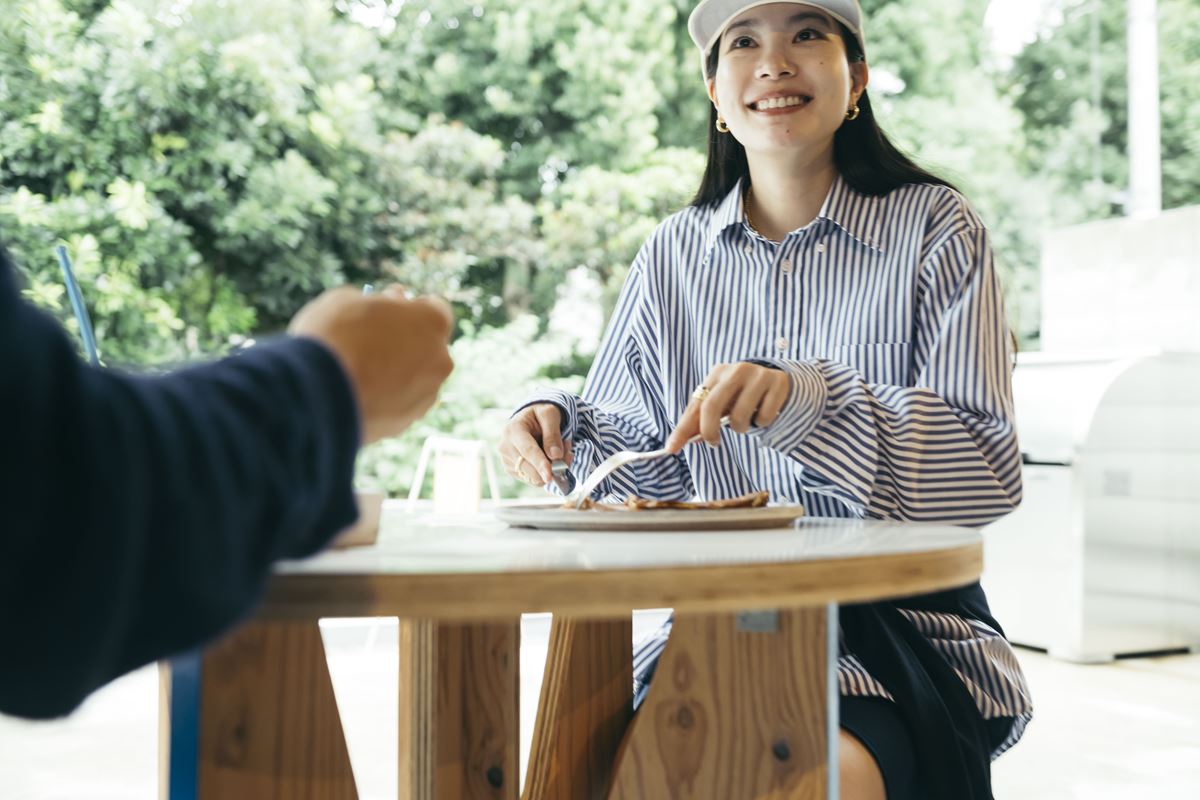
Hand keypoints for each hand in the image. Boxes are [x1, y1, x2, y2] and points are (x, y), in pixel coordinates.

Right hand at [289, 286, 453, 444]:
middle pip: (426, 346)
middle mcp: (439, 360)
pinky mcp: (405, 424)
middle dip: (405, 342)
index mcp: (433, 322)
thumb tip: (387, 304)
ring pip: (414, 380)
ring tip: (356, 371)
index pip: (434, 309)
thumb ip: (377, 302)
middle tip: (371, 339)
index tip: (389, 307)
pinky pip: (396, 405)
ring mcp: (425, 396)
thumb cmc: (332, 337)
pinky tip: (354, 394)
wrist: (314, 393)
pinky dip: (382, 399)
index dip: (409, 307)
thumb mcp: (348, 300)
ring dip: (394, 373)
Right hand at [498, 403, 571, 486]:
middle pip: (529, 468)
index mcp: (513, 430)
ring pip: (532, 477)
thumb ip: (553, 434)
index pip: (528, 451)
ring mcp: (507, 460)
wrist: (530, 419)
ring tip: (559, 452)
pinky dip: (545, 473)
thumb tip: (555, 456)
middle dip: (552, 467)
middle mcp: (505, 446)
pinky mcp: (512, 470)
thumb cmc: (540, 415)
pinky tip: (549, 460)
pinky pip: (533, 480)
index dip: (540, 464)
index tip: (549, 475)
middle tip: (568, 453)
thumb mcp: (550, 414)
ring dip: (551, 470)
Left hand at [665, 362, 788, 451]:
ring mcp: (758, 375)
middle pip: (712, 406)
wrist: (779, 380)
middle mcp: (736, 370)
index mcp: (717, 373)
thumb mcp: (723, 403)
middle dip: (709, 431)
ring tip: (745, 422)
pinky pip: (764, 417)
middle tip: (713, 443)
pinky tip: (763, 414)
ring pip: (739, 416)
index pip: (695, 405)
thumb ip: (702, 419)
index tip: (672, 448)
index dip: (682, 429)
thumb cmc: (743, 396)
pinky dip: (762, 423)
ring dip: (741, 428)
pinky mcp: (777, 383)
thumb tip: (682, 442)